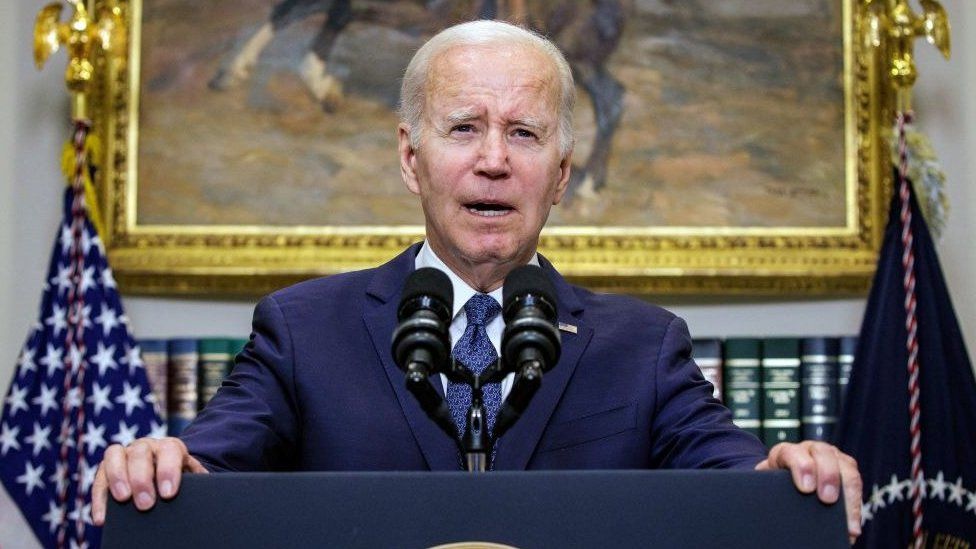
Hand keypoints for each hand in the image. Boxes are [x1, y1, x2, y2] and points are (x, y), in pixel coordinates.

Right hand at [91, 436, 207, 524]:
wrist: (166, 475)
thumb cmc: (180, 480)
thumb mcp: (191, 479)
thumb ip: (196, 484)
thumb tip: (202, 497)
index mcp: (170, 447)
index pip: (170, 451)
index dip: (168, 470)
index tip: (168, 493)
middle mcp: (146, 446)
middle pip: (140, 453)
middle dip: (142, 479)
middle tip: (146, 504)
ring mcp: (124, 454)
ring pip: (114, 455)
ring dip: (117, 478)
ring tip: (123, 499)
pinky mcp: (106, 468)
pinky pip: (98, 479)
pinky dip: (99, 498)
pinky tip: (102, 518)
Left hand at [755, 441, 861, 543]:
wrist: (780, 481)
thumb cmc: (773, 485)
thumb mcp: (767, 485)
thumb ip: (770, 489)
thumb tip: (775, 505)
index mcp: (786, 451)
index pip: (793, 452)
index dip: (802, 467)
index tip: (805, 488)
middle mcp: (810, 449)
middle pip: (824, 455)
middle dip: (828, 477)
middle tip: (827, 499)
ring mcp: (831, 456)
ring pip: (846, 468)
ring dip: (849, 494)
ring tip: (847, 522)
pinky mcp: (846, 468)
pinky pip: (856, 483)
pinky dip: (856, 505)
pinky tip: (853, 525)